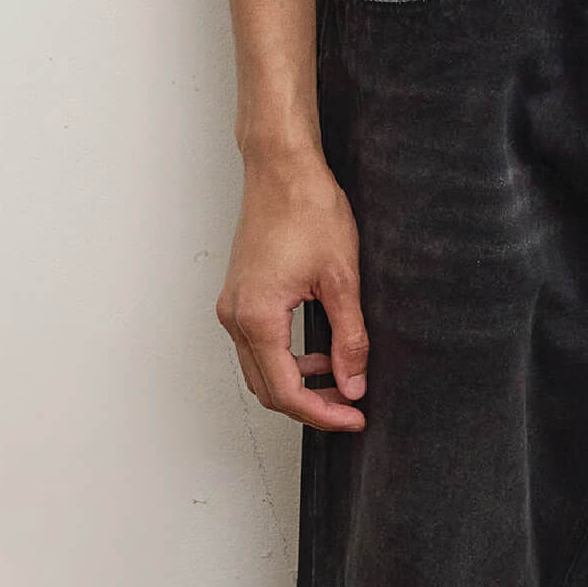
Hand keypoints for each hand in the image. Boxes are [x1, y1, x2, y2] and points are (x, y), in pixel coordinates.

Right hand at [218, 150, 367, 432]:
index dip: (323, 413)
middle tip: (351, 406)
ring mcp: (233, 307)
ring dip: (298, 383)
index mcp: (258, 318)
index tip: (354, 417)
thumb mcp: (341, 279)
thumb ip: (349, 338)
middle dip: (311, 405)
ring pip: (261, 370)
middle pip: (268, 389)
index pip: (287, 391)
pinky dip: (287, 359)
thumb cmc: (307, 209)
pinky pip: (258, 346)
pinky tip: (319, 351)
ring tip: (341, 380)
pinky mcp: (239, 296)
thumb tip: (354, 382)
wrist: (282, 169)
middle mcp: (236, 317)